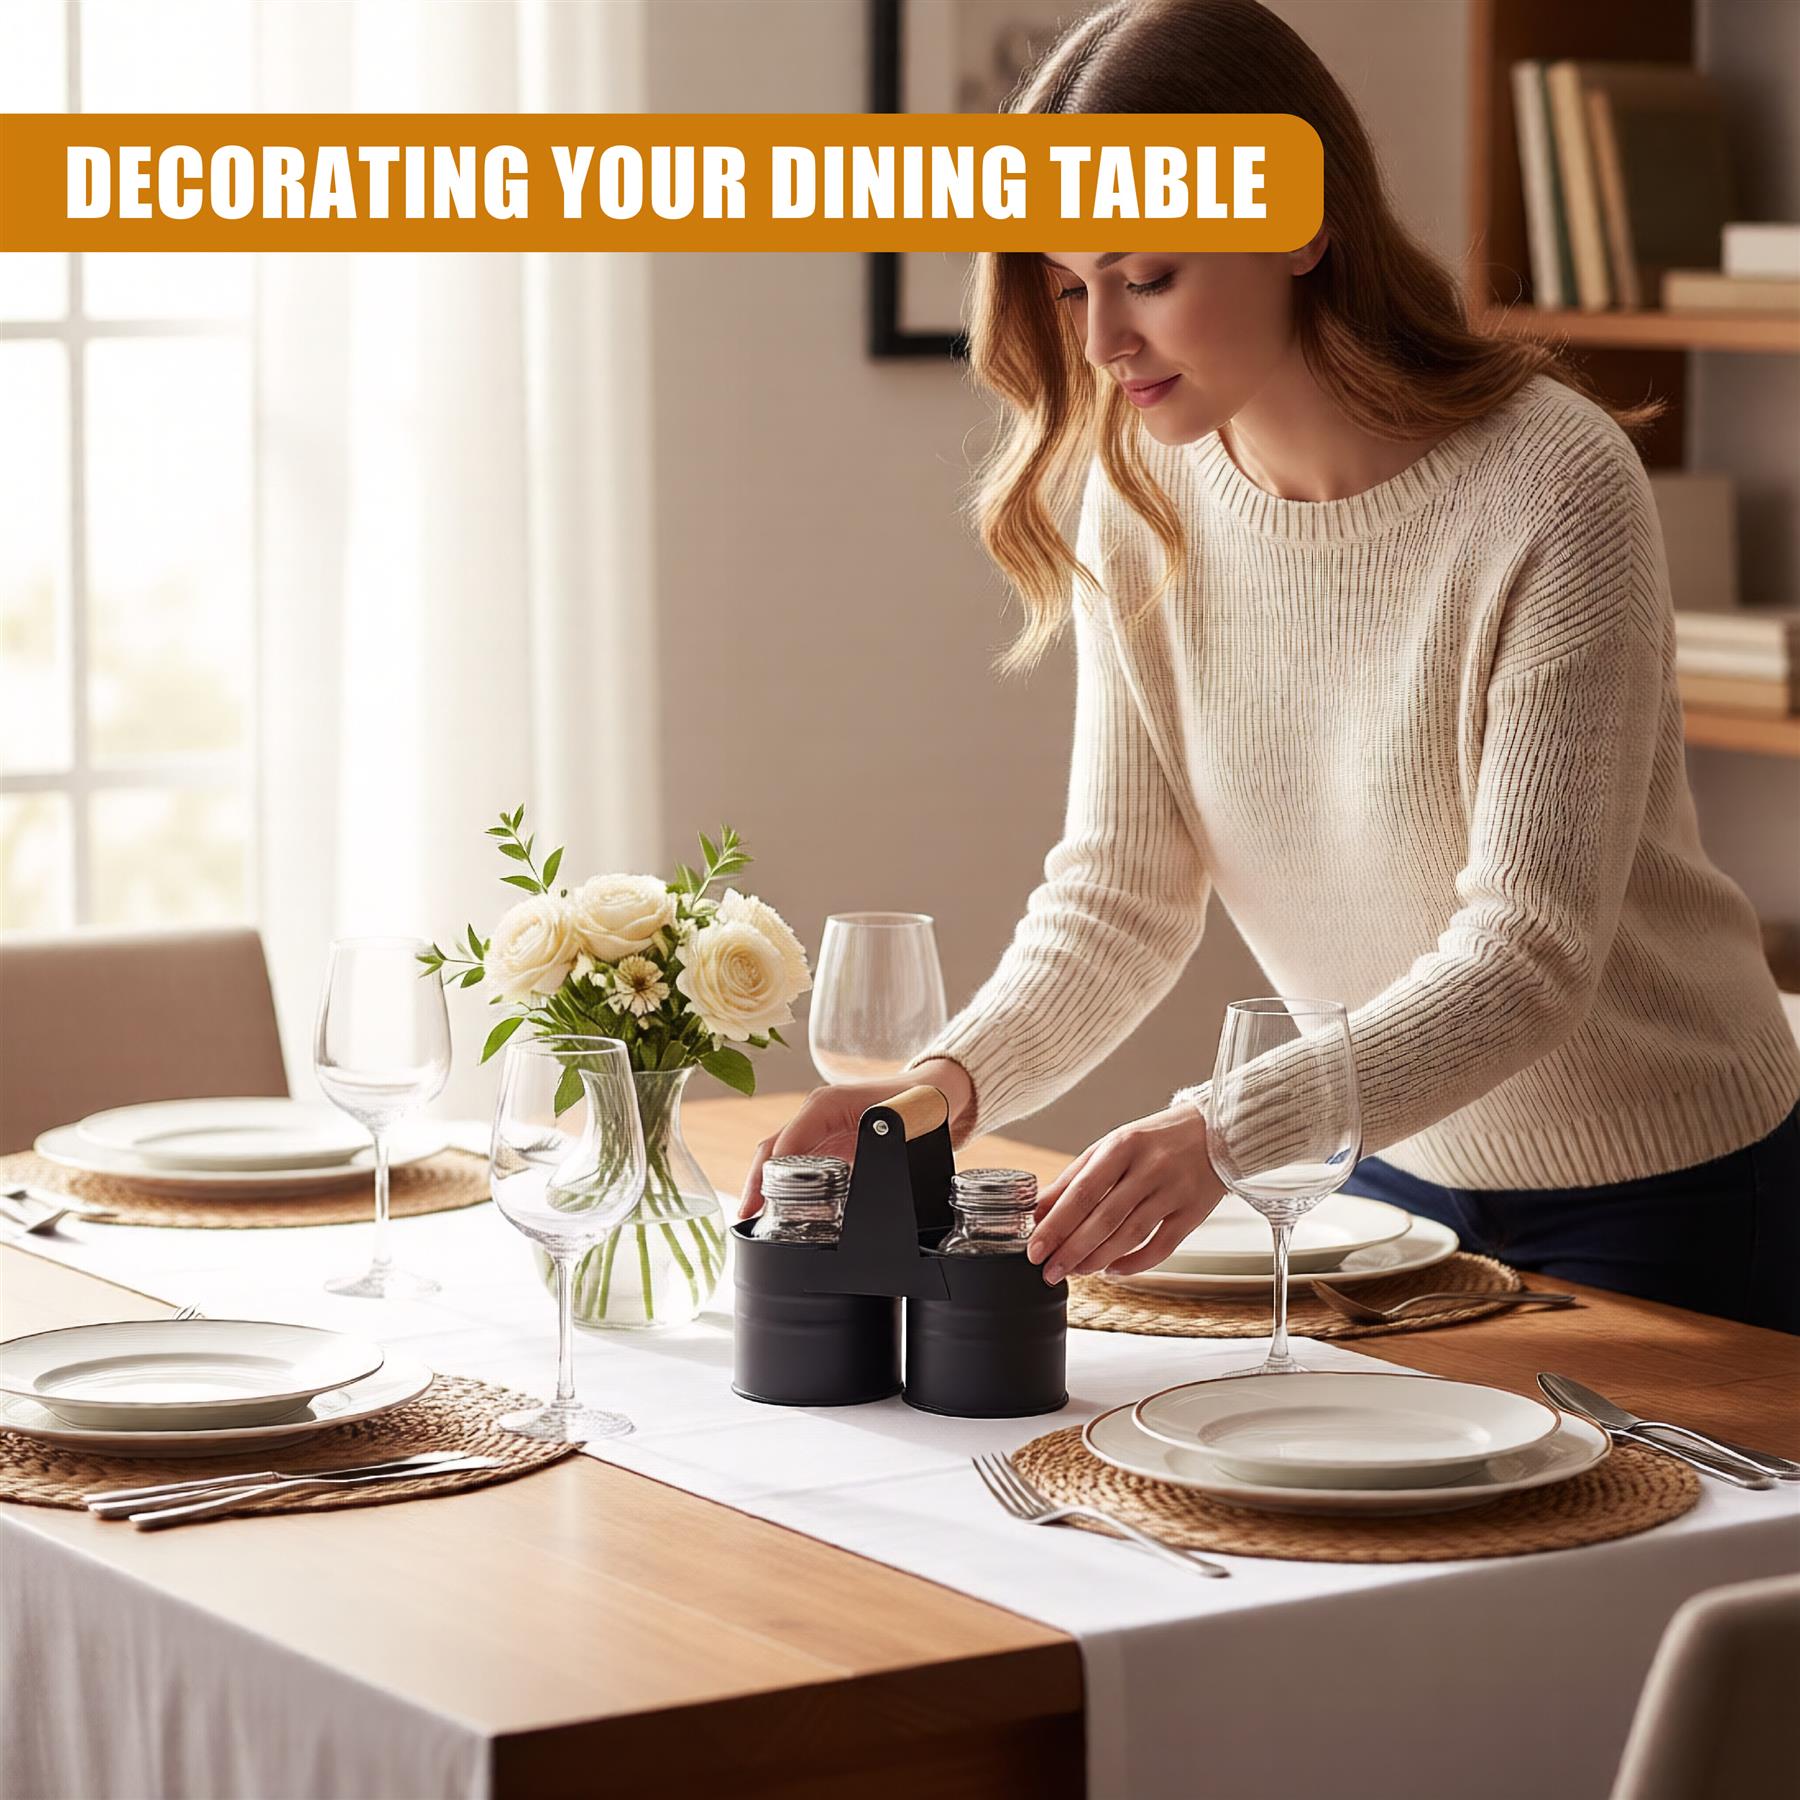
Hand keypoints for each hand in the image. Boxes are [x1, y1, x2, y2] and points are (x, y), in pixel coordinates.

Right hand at [737, 1058, 975, 1218]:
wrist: (934, 1094)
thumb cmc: (916, 1102)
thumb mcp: (897, 1124)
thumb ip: (876, 1146)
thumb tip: (856, 1175)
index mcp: (826, 1104)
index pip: (788, 1139)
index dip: (773, 1171)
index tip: (763, 1199)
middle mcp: (816, 1115)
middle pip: (775, 1148)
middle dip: (757, 1181)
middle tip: (748, 1214)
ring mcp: (820, 1129)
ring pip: (780, 1157)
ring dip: (765, 1185)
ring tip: (753, 1217)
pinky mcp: (828, 1145)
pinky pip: (798, 1164)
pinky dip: (784, 1186)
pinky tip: (776, 1210)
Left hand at [1027, 1102, 1221, 1283]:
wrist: (1215, 1132)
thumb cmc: (1154, 1140)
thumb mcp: (1111, 1146)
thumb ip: (1074, 1177)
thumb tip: (1039, 1211)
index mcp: (1123, 1145)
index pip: (1082, 1191)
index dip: (1056, 1224)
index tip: (1035, 1248)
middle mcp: (1150, 1168)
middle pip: (1104, 1218)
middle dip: (1071, 1250)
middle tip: (1049, 1270)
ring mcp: (1174, 1192)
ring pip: (1130, 1236)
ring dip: (1097, 1259)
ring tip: (1075, 1271)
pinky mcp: (1194, 1213)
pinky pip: (1161, 1248)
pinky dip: (1134, 1264)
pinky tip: (1112, 1269)